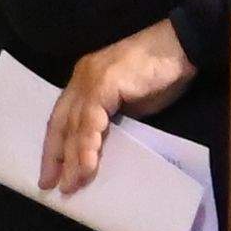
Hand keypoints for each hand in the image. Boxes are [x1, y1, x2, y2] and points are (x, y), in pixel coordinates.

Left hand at [42, 21, 194, 196]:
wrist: (182, 46)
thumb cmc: (161, 74)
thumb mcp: (132, 103)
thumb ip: (113, 119)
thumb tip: (103, 147)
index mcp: (84, 83)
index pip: (62, 118)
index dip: (55, 146)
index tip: (50, 172)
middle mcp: (80, 80)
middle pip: (59, 123)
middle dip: (54, 156)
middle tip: (48, 185)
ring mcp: (89, 80)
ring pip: (73, 125)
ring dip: (71, 158)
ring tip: (70, 185)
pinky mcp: (103, 84)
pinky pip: (91, 121)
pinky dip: (87, 146)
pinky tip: (86, 166)